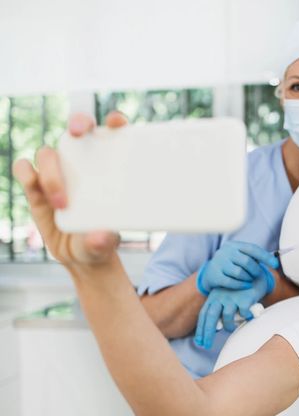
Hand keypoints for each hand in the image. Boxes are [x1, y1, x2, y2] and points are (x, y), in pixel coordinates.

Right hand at [12, 111, 126, 267]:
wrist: (82, 253)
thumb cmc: (103, 239)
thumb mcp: (107, 243)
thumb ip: (104, 240)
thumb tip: (101, 236)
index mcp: (110, 166)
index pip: (114, 135)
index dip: (115, 122)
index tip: (117, 123)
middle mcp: (83, 163)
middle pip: (78, 129)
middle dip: (78, 122)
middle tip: (78, 132)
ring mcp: (58, 172)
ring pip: (48, 153)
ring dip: (52, 173)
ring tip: (62, 204)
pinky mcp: (36, 186)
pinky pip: (24, 169)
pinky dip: (26, 173)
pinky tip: (34, 185)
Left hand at [194, 264, 273, 348]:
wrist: (257, 274)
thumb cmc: (241, 290)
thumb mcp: (227, 297)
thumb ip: (221, 309)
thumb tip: (215, 329)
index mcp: (214, 296)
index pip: (204, 314)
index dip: (201, 329)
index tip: (200, 342)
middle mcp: (221, 295)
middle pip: (211, 318)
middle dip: (207, 334)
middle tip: (206, 346)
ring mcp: (232, 296)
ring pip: (227, 318)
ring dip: (229, 326)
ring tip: (233, 326)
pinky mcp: (245, 298)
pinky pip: (243, 314)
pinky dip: (246, 317)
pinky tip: (248, 316)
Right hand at [196, 241, 278, 294]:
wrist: (210, 273)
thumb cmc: (231, 264)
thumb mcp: (240, 257)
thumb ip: (254, 257)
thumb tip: (275, 260)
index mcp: (233, 245)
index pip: (252, 249)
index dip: (266, 257)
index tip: (276, 264)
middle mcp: (225, 251)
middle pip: (247, 261)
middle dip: (256, 270)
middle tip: (258, 275)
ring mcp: (218, 263)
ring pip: (239, 273)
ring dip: (248, 278)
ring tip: (250, 280)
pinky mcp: (214, 275)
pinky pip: (231, 282)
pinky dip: (241, 285)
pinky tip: (246, 286)